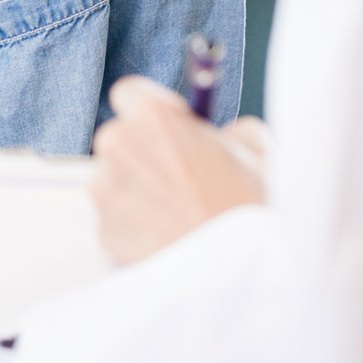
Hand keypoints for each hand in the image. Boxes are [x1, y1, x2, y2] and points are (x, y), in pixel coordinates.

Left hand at [87, 75, 269, 265]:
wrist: (240, 270)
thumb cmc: (249, 206)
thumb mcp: (258, 152)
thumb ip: (234, 132)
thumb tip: (229, 135)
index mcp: (153, 115)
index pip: (128, 92)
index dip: (149, 110)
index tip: (168, 127)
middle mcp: (118, 144)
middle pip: (119, 138)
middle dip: (144, 153)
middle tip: (180, 177)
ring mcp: (106, 188)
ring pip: (114, 180)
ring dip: (137, 191)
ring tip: (178, 214)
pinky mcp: (103, 228)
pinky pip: (115, 219)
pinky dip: (135, 227)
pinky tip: (168, 237)